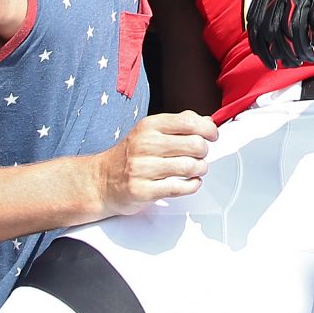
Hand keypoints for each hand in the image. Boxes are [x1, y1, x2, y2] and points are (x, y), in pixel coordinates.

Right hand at [92, 111, 218, 212]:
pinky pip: (180, 188)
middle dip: (204, 151)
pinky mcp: (143, 190)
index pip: (189, 122)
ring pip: (190, 166)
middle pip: (194, 144)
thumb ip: (178, 124)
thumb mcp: (149, 132)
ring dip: (200, 169)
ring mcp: (142, 168)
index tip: (212, 136)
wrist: (101, 181)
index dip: (208, 130)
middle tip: (201, 155)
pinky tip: (191, 182)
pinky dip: (193, 185)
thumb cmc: (129, 156)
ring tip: (196, 169)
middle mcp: (145, 145)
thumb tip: (206, 121)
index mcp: (149, 127)